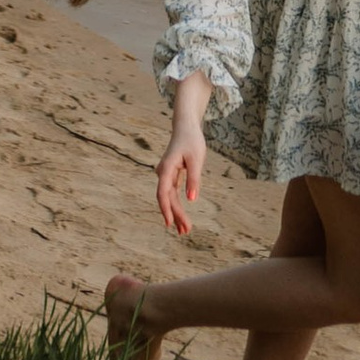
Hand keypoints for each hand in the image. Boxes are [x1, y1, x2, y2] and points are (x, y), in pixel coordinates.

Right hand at [156, 116, 206, 236]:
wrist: (186, 127)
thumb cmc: (192, 141)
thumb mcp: (196, 159)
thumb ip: (193, 179)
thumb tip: (191, 200)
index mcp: (167, 168)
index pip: (163, 192)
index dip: (165, 208)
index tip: (169, 223)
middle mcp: (164, 173)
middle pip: (167, 198)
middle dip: (175, 215)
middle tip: (185, 231)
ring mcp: (167, 175)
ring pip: (170, 197)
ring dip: (176, 213)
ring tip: (184, 230)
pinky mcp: (172, 176)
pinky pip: (173, 193)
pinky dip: (177, 205)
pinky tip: (180, 216)